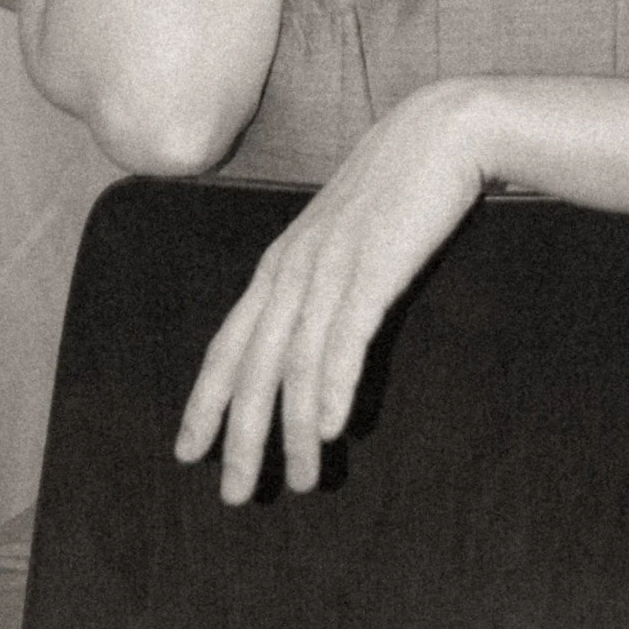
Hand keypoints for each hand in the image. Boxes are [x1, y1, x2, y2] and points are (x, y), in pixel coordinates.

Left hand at [174, 82, 490, 501]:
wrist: (441, 132)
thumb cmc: (397, 188)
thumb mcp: (343, 237)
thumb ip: (323, 281)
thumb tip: (315, 335)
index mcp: (279, 264)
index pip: (228, 344)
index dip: (205, 401)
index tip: (187, 452)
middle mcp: (291, 268)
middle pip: (252, 366)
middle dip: (238, 436)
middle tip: (234, 496)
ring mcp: (329, 267)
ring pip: (295, 364)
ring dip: (294, 431)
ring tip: (299, 482)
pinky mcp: (372, 267)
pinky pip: (344, 337)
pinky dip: (333, 386)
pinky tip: (332, 430)